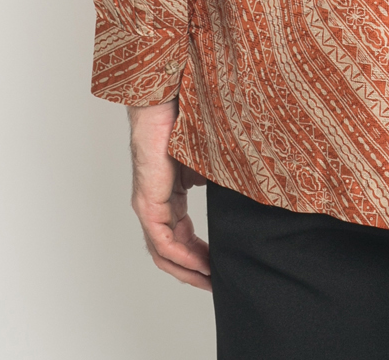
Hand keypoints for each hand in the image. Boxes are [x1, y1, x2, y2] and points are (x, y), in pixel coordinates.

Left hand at [127, 98, 210, 290]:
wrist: (165, 104)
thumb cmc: (184, 124)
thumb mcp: (208, 161)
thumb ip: (217, 180)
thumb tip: (241, 190)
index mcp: (168, 197)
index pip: (180, 238)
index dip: (198, 257)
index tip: (217, 268)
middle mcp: (155, 206)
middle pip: (170, 253)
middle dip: (194, 272)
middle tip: (215, 284)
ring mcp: (149, 205)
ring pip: (164, 252)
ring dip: (187, 269)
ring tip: (210, 280)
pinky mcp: (148, 202)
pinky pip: (162, 240)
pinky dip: (181, 256)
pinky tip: (200, 262)